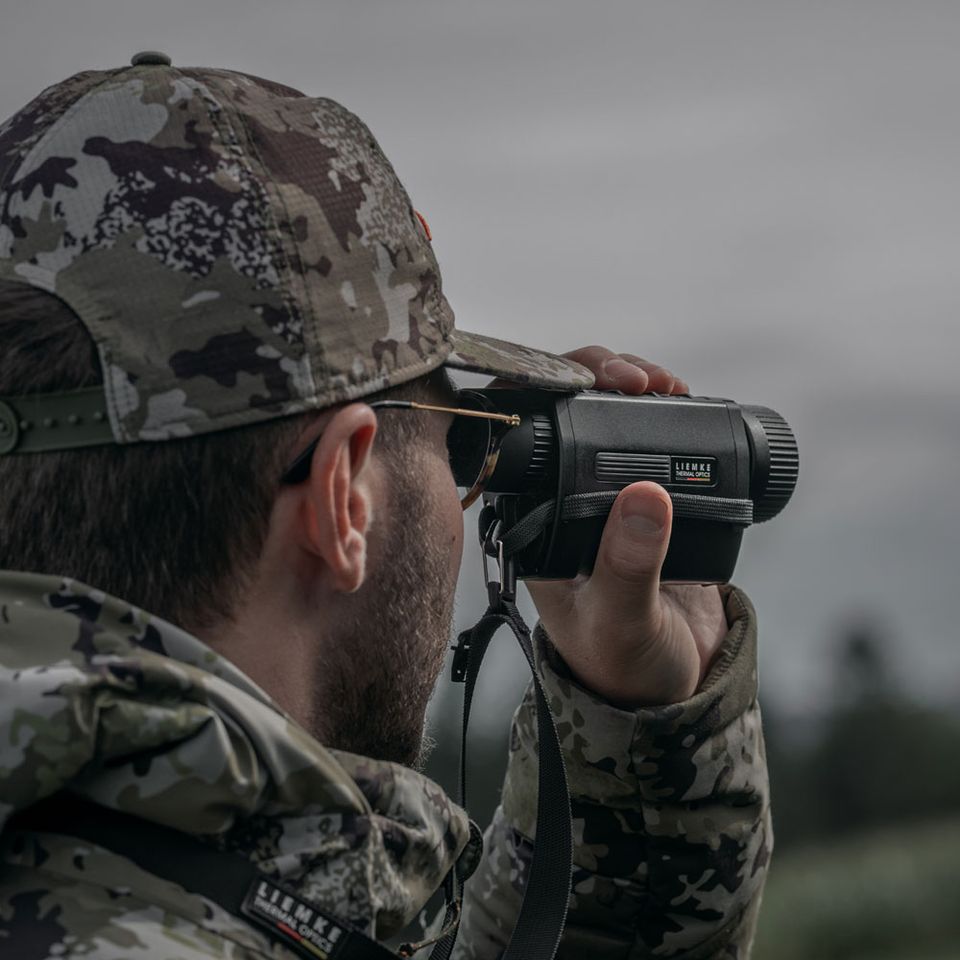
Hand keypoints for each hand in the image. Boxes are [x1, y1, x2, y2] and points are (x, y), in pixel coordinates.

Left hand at [525, 346, 727, 707]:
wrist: (670, 684)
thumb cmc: (622, 664)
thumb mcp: (622, 620)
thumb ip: (629, 566)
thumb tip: (647, 495)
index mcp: (533, 518)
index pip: (519, 433)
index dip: (544, 390)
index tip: (594, 380)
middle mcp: (560, 497)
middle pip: (562, 407)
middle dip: (598, 373)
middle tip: (641, 378)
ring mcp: (605, 492)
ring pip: (606, 413)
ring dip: (633, 386)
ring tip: (667, 385)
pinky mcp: (648, 495)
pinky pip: (650, 436)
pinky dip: (666, 411)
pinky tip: (683, 401)